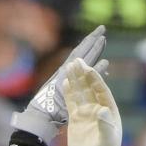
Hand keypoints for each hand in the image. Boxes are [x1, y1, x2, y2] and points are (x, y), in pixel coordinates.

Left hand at [12, 24, 108, 141]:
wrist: (40, 117)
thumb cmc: (55, 108)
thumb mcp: (74, 90)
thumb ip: (90, 77)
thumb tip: (105, 62)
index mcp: (68, 71)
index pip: (84, 53)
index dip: (94, 44)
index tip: (103, 34)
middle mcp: (66, 71)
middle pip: (82, 52)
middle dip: (92, 40)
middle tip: (102, 29)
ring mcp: (65, 77)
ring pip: (80, 60)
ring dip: (90, 51)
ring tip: (99, 42)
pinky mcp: (65, 84)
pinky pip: (79, 72)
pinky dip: (89, 67)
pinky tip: (95, 67)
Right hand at [61, 59, 122, 145]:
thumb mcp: (108, 141)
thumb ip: (105, 125)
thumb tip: (102, 110)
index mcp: (109, 111)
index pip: (102, 91)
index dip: (95, 79)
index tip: (88, 69)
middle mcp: (98, 109)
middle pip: (90, 88)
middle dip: (84, 75)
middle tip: (77, 61)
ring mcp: (87, 114)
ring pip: (80, 93)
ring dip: (75, 80)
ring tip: (69, 66)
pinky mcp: (76, 120)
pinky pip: (71, 103)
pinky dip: (68, 93)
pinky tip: (65, 82)